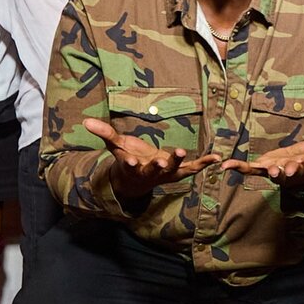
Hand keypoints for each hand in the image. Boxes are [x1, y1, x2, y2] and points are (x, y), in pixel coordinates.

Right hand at [83, 117, 220, 199]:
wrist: (137, 181)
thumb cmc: (126, 158)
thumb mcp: (115, 145)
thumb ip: (104, 133)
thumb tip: (86, 121)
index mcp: (134, 166)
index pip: (132, 166)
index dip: (132, 163)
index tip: (132, 161)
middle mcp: (151, 173)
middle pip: (156, 170)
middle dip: (160, 165)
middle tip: (164, 160)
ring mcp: (166, 174)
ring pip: (174, 171)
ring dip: (181, 163)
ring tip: (186, 153)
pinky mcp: (178, 172)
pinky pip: (192, 169)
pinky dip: (204, 164)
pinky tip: (217, 158)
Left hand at [220, 135, 303, 189]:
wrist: (296, 166)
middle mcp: (295, 169)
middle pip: (294, 171)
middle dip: (291, 171)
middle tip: (288, 171)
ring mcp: (278, 170)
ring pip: (274, 172)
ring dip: (270, 171)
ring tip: (267, 170)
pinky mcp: (263, 168)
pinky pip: (249, 169)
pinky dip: (237, 167)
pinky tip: (226, 165)